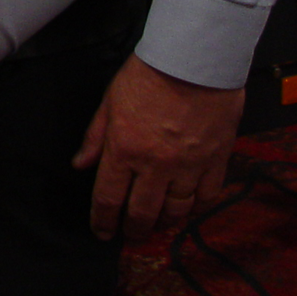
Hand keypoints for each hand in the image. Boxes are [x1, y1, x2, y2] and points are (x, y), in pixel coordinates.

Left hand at [71, 52, 243, 240]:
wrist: (194, 60)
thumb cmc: (147, 75)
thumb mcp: (110, 101)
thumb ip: (95, 137)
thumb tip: (81, 165)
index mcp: (124, 150)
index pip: (108, 198)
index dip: (103, 221)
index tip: (102, 232)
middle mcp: (155, 165)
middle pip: (142, 212)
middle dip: (134, 229)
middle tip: (131, 234)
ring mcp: (189, 166)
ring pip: (177, 210)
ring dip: (165, 222)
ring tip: (159, 224)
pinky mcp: (216, 161)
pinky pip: (207, 196)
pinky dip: (197, 208)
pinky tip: (190, 208)